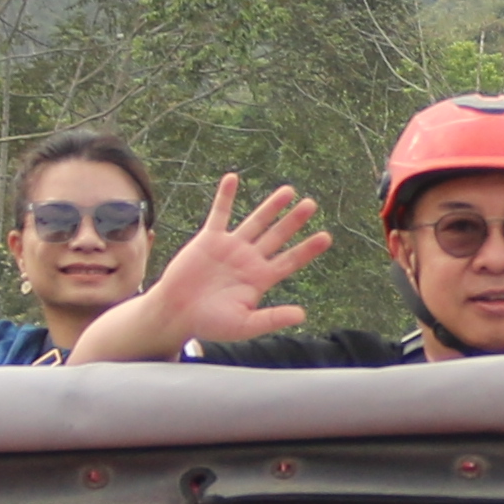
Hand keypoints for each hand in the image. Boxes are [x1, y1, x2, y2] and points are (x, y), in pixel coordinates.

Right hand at [146, 176, 334, 343]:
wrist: (177, 313)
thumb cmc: (209, 324)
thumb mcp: (244, 325)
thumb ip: (272, 318)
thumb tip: (302, 315)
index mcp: (260, 279)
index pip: (290, 260)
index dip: (308, 249)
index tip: (326, 237)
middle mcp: (249, 260)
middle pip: (277, 236)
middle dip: (294, 220)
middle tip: (312, 204)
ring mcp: (230, 247)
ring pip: (256, 221)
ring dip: (271, 206)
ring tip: (289, 190)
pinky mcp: (209, 240)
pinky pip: (219, 214)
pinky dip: (225, 196)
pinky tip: (232, 178)